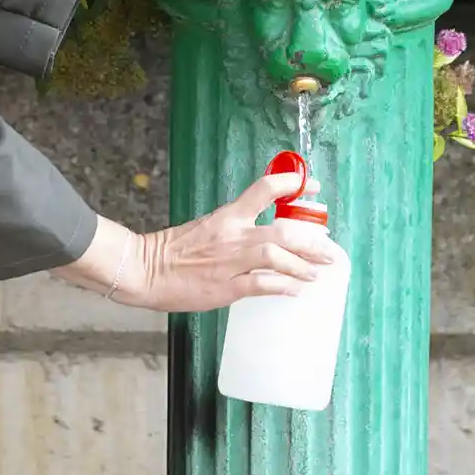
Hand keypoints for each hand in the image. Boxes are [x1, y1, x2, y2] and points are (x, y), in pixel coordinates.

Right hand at [123, 170, 341, 312]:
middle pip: (283, 230)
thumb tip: (264, 234)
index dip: (293, 184)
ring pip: (277, 257)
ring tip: (316, 273)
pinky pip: (262, 285)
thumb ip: (236, 227)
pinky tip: (295, 290)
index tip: (312, 187)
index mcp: (228, 215)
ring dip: (302, 266)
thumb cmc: (173, 249)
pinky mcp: (225, 288)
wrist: (145, 269)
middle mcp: (234, 235)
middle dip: (312, 241)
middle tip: (329, 250)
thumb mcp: (207, 226)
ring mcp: (230, 262)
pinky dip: (283, 287)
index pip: (266, 189)